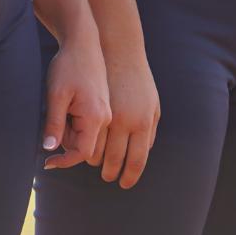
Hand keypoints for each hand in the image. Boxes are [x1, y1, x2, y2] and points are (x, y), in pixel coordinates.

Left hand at [42, 34, 110, 170]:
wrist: (83, 44)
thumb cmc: (68, 67)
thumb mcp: (56, 95)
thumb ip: (54, 124)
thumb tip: (50, 150)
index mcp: (95, 117)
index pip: (82, 153)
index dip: (64, 162)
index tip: (47, 162)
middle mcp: (105, 118)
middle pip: (82, 145)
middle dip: (65, 138)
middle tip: (57, 111)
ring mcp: (105, 113)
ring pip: (83, 136)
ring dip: (69, 128)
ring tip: (64, 102)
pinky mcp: (102, 108)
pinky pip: (87, 125)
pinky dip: (74, 120)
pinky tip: (71, 101)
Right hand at [92, 53, 159, 188]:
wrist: (114, 50)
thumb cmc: (136, 79)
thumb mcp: (152, 104)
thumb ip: (150, 129)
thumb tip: (145, 151)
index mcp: (142, 122)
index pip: (137, 160)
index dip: (130, 176)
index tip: (124, 185)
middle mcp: (124, 121)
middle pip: (113, 160)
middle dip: (109, 172)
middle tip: (107, 178)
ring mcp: (105, 116)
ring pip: (95, 151)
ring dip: (94, 160)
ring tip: (96, 163)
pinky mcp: (87, 110)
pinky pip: (84, 137)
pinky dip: (84, 145)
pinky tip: (85, 146)